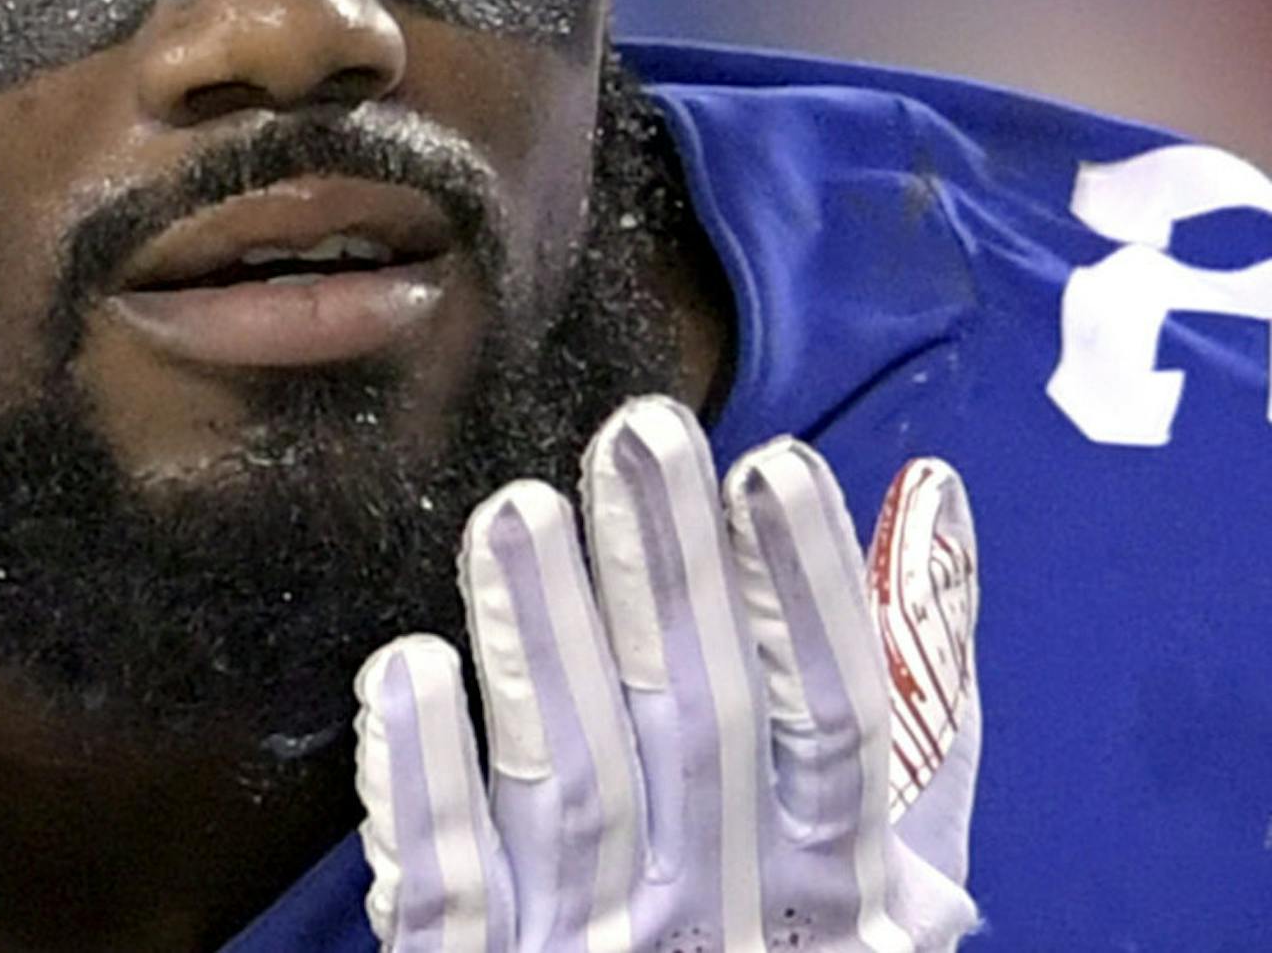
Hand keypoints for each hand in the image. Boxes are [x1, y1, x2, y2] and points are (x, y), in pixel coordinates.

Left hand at [354, 397, 979, 952]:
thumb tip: (931, 495)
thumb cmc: (774, 950)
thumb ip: (911, 705)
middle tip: (637, 434)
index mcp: (831, 902)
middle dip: (670, 581)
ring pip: (572, 792)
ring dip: (543, 646)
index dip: (807, 603)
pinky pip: (447, 895)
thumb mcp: (874, 863)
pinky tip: (404, 666)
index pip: (837, 736)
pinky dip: (426, 782)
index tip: (775, 466)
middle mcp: (719, 927)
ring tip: (512, 510)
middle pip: (698, 735)